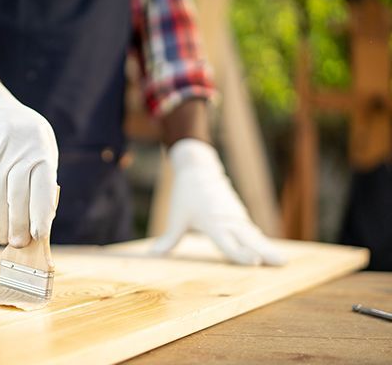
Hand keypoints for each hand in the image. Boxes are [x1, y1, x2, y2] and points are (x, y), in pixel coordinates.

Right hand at [0, 77, 58, 247]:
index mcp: (40, 149)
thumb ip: (42, 180)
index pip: (41, 188)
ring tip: (3, 237)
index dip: (40, 215)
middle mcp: (17, 150)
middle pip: (15, 196)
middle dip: (17, 224)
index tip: (38, 235)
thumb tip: (40, 220)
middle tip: (18, 243)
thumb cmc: (24, 138)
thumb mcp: (41, 148)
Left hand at [151, 138, 285, 265]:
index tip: (255, 262)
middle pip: (249, 239)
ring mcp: (236, 217)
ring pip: (254, 236)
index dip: (241, 254)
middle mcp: (228, 220)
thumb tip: (151, 256)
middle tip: (282, 264)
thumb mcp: (177, 217)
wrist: (199, 169)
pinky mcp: (238, 215)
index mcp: (213, 221)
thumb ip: (169, 239)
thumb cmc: (187, 194)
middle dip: (265, 252)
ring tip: (282, 262)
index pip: (229, 242)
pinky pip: (252, 231)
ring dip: (268, 248)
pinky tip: (271, 253)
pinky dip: (263, 241)